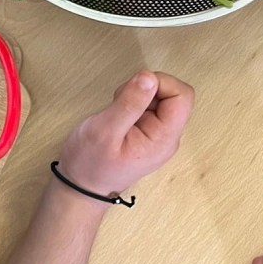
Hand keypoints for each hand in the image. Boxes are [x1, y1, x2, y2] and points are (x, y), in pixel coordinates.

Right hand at [57, 71, 194, 198]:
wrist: (80, 187)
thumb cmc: (90, 164)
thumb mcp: (105, 131)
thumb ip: (129, 103)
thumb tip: (149, 77)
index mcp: (164, 139)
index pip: (182, 96)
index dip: (161, 82)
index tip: (135, 88)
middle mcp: (167, 136)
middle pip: (173, 93)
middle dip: (146, 87)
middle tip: (121, 102)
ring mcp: (158, 133)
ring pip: (159, 95)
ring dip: (137, 93)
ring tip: (117, 111)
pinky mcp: (147, 130)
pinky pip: (149, 103)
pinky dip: (133, 100)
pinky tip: (118, 114)